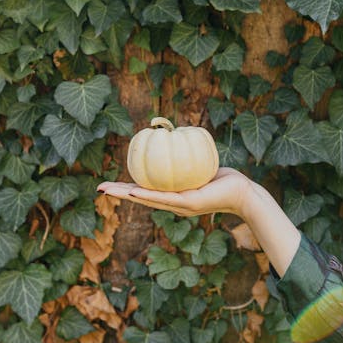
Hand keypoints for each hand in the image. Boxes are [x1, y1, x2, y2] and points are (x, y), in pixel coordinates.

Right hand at [97, 167, 251, 218]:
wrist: (242, 192)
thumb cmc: (223, 178)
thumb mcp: (200, 164)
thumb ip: (186, 156)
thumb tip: (173, 136)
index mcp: (173, 196)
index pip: (145, 191)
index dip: (126, 188)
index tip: (109, 183)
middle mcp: (173, 204)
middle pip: (141, 198)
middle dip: (119, 194)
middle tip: (99, 189)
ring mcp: (180, 206)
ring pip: (148, 199)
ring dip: (127, 195)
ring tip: (110, 191)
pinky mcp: (189, 204)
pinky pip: (165, 198)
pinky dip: (148, 194)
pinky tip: (134, 190)